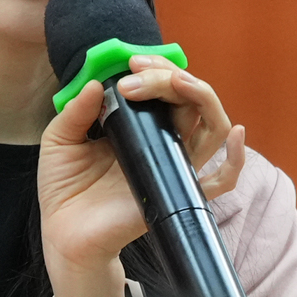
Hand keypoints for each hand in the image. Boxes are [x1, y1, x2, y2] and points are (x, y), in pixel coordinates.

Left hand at [39, 54, 248, 296]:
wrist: (62, 233)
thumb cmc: (64, 188)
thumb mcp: (60, 139)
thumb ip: (76, 111)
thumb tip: (96, 84)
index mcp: (141, 126)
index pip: (167, 89)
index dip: (157, 69)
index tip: (130, 63)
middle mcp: (164, 143)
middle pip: (191, 100)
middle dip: (171, 77)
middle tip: (137, 73)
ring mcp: (174, 168)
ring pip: (212, 128)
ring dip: (201, 97)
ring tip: (176, 82)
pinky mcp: (176, 194)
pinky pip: (220, 181)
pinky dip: (235, 159)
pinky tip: (236, 135)